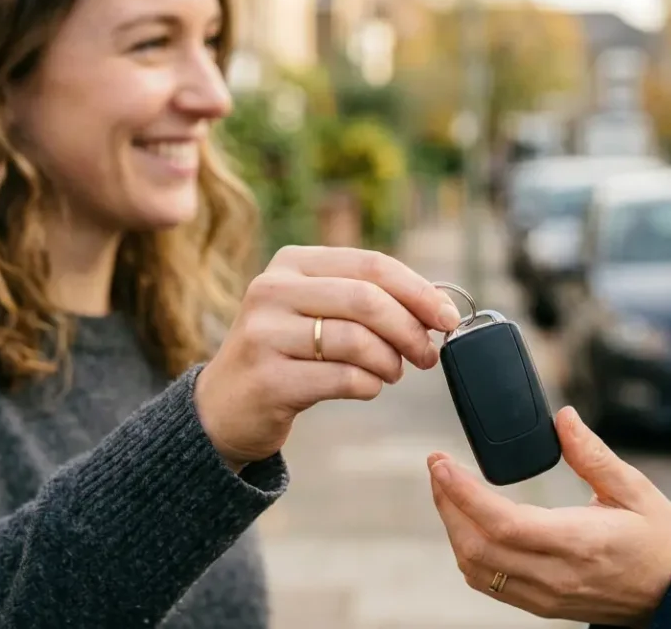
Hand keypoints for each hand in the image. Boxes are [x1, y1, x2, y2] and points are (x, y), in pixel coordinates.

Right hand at [194, 245, 461, 466]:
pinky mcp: (269, 379)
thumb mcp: (316, 311)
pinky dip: (369, 385)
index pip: (371, 265)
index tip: (448, 317)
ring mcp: (265, 334)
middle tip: (427, 354)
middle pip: (367, 299)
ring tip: (392, 373)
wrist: (223, 407)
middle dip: (410, 329)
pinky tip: (367, 387)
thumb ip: (367, 299)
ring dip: (391, 362)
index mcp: (291, 263)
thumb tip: (438, 307)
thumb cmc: (288, 354)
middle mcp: (271, 290)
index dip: (419, 291)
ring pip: (357, 340)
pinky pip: (344, 378)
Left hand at [428, 407, 670, 626]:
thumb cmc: (659, 539)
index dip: (463, 493)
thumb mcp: (636, 489)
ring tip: (446, 490)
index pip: (503, 523)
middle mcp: (555, 575)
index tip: (441, 462)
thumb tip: (563, 418)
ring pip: (476, 568)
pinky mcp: (540, 604)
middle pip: (477, 546)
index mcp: (579, 542)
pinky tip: (467, 523)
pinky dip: (468, 551)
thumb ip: (594, 455)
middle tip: (437, 467)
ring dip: (452, 528)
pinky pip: (488, 583)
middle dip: (446, 504)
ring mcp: (544, 595)